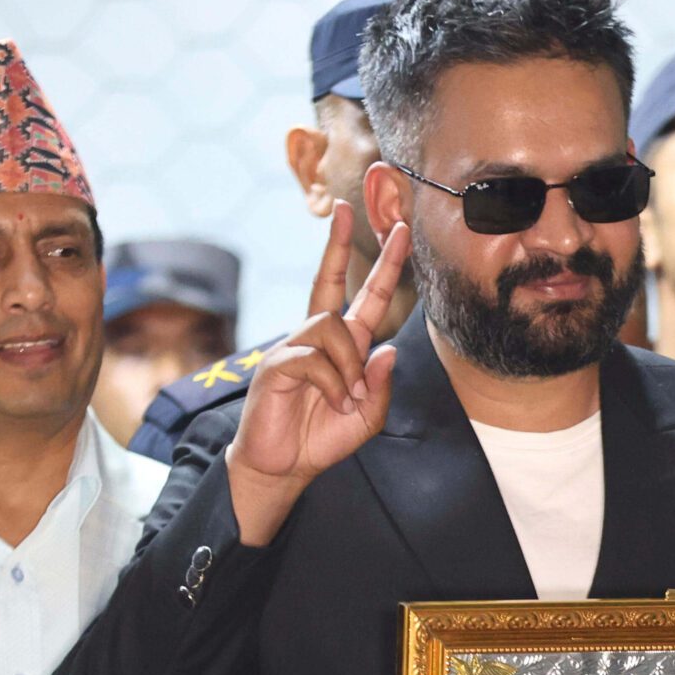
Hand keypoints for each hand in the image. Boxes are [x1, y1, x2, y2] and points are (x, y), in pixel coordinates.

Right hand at [223, 200, 409, 547]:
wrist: (284, 467)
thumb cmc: (321, 439)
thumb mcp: (367, 418)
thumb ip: (381, 387)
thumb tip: (386, 350)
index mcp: (344, 347)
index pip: (365, 297)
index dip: (383, 266)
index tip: (399, 233)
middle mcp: (318, 339)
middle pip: (330, 281)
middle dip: (339, 244)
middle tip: (346, 207)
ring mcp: (293, 348)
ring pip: (330, 328)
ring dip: (348, 366)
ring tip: (346, 398)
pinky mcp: (275, 364)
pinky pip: (311, 357)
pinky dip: (331, 382)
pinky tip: (332, 401)